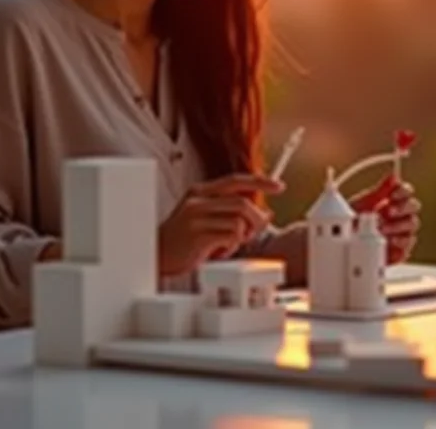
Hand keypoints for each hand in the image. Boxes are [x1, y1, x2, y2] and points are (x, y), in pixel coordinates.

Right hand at [158, 174, 284, 276]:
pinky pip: (231, 236)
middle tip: (255, 232)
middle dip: (256, 218)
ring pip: (239, 220)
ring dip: (243, 235)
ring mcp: (196, 216)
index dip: (260, 182)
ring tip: (232, 243)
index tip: (280, 186)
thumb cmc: (184, 240)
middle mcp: (198, 199)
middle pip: (242, 202)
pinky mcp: (197, 235)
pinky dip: (232, 246)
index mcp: (201, 191)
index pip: (236, 180)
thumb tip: (265, 214)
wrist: (156, 256)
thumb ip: (232, 213)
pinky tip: (221, 251)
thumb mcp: (207, 220)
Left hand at [349, 174, 421, 263]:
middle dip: (402, 208)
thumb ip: (380, 190)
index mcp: (393, 200)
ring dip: (398, 225)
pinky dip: (400, 241)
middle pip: (414, 206)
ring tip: (382, 229)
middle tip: (387, 212)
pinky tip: (389, 241)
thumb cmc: (353, 220)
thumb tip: (393, 176)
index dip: (403, 191)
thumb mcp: (364, 203)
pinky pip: (408, 243)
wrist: (344, 242)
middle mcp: (401, 214)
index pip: (407, 191)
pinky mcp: (401, 247)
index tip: (392, 195)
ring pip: (412, 224)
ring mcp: (402, 231)